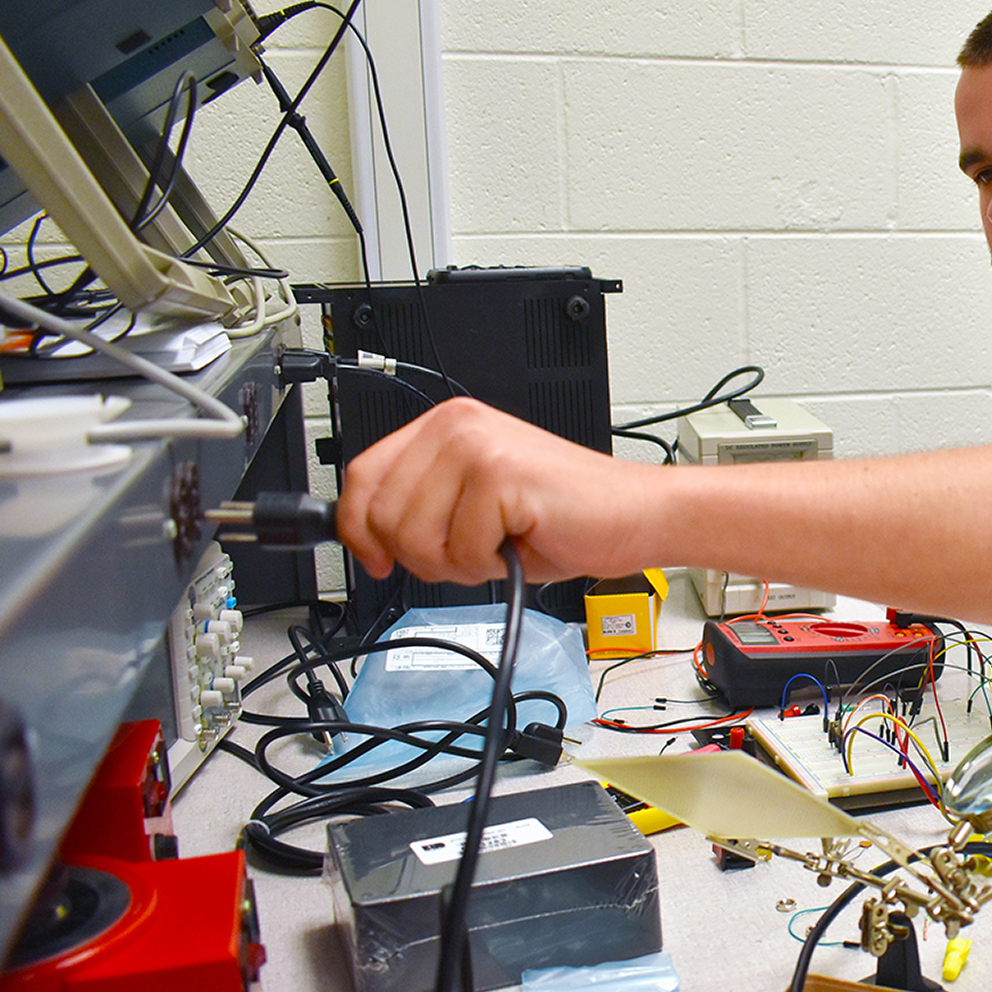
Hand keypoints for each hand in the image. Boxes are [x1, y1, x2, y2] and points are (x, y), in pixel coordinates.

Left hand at [337, 398, 644, 584]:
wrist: (634, 516)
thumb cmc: (564, 517)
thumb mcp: (474, 507)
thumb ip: (421, 509)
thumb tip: (362, 539)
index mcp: (446, 426)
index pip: (362, 477)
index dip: (356, 529)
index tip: (374, 560)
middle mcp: (456, 425)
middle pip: (380, 515)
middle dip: (420, 557)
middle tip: (469, 554)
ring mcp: (476, 445)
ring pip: (414, 537)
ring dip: (456, 564)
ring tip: (498, 546)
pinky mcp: (499, 474)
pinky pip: (459, 549)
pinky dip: (489, 565)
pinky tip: (520, 544)